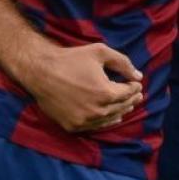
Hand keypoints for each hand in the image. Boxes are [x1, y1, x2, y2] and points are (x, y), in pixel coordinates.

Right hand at [21, 42, 144, 132]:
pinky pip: (95, 127)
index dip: (134, 87)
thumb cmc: (70, 59)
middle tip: (137, 95)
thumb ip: (123, 63)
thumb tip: (138, 76)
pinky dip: (106, 122)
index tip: (136, 83)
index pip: (128, 93)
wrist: (40, 71)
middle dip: (131, 99)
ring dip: (121, 111)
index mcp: (106, 93)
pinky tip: (112, 117)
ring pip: (110, 119)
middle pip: (122, 107)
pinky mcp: (72, 126)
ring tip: (128, 106)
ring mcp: (84, 121)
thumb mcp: (100, 53)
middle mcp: (97, 111)